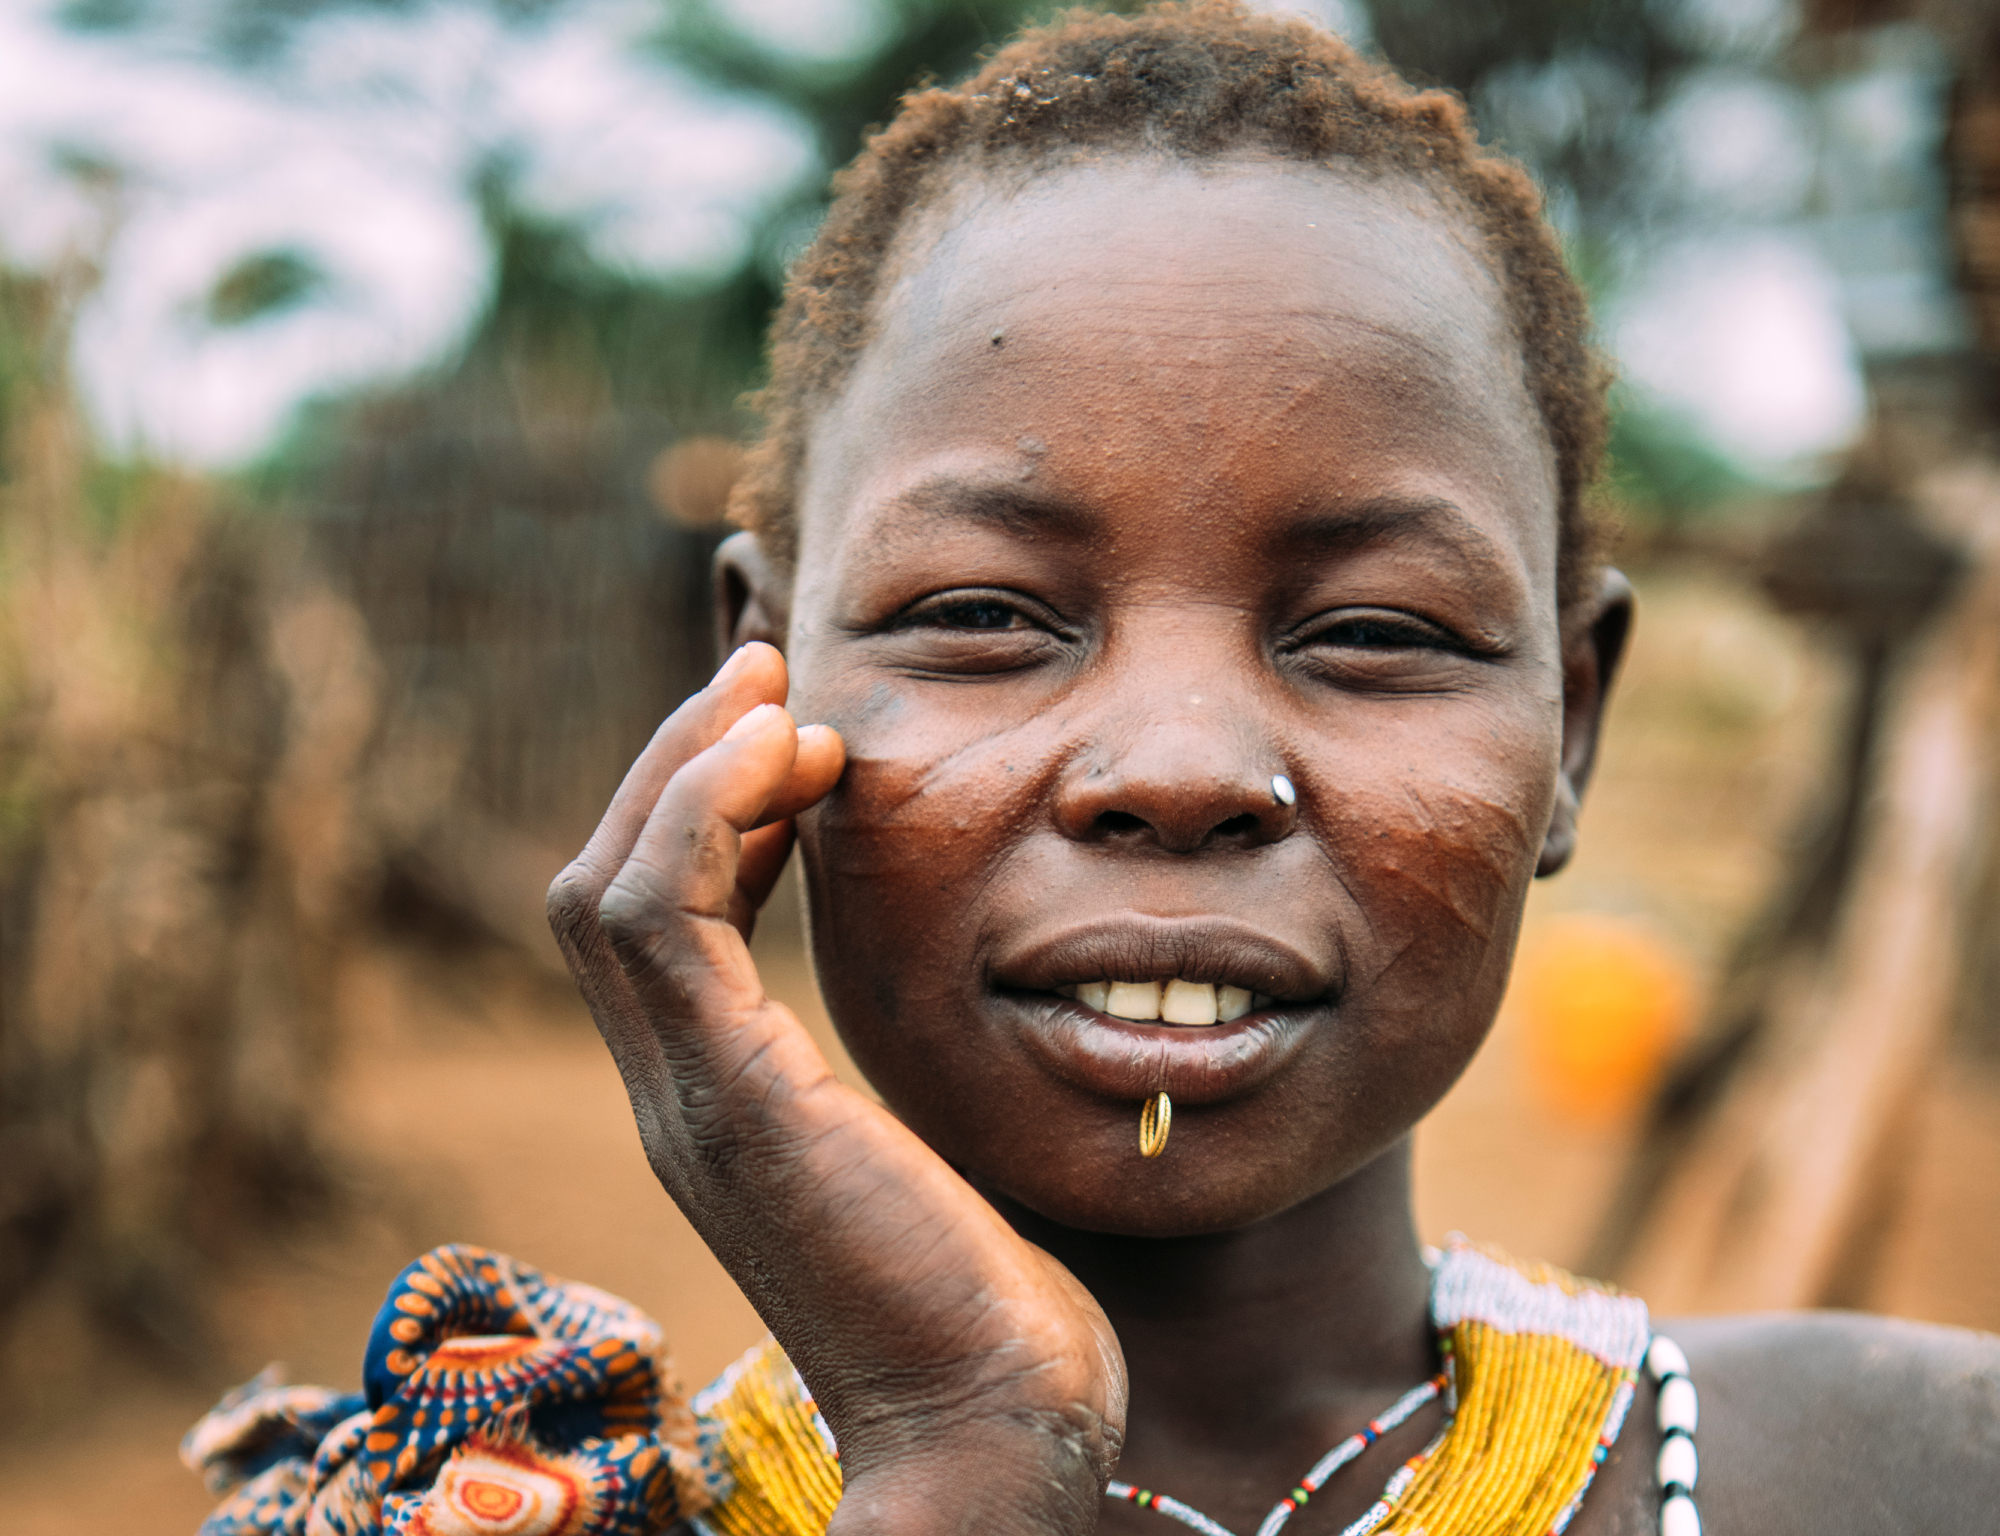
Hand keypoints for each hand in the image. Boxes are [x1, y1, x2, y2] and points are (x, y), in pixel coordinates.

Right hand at [548, 642, 1126, 1535]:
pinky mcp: (730, 1103)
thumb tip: (959, 978)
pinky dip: (705, 815)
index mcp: (725, 1102)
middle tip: (764, 677)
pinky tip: (787, 757)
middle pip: (610, 887)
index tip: (792, 730)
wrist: (995, 1429)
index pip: (658, 923)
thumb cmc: (990, 1303)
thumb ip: (905, 1066)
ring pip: (614, 889)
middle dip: (680, 766)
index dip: (707, 811)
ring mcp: (690, 1103)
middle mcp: (680, 1097)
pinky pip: (662, 921)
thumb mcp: (938, 1147)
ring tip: (776, 700)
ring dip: (687, 771)